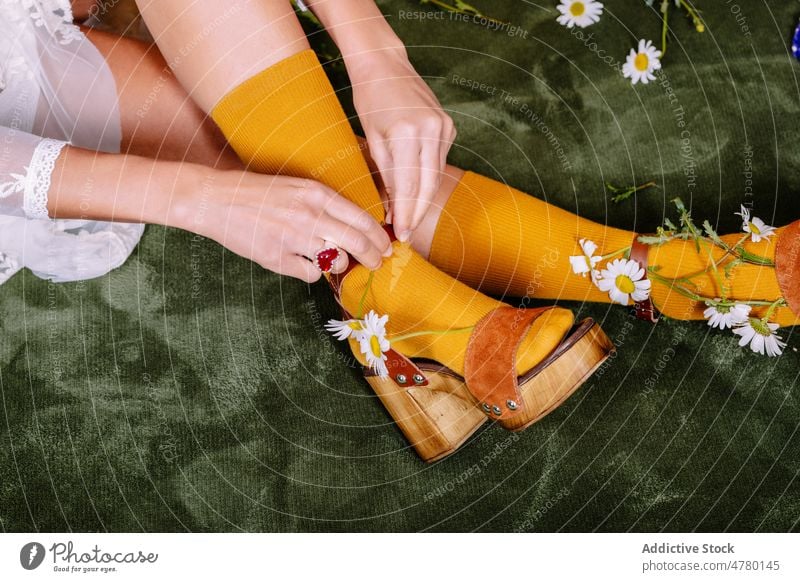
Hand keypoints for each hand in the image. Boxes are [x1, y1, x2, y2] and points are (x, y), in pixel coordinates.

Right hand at [176, 171, 391, 282]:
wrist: (217, 199)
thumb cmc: (259, 194)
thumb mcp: (298, 188)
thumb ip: (326, 205)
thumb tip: (356, 228)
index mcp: (317, 194)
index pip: (362, 219)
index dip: (380, 237)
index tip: (386, 246)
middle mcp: (309, 215)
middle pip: (358, 243)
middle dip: (374, 257)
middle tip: (377, 263)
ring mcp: (293, 238)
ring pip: (337, 261)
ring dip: (342, 265)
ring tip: (337, 262)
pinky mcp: (277, 258)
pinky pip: (311, 274)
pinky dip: (314, 273)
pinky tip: (304, 264)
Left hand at [351, 49, 455, 240]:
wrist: (386, 65)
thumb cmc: (370, 99)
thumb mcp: (371, 138)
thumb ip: (384, 174)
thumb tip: (390, 208)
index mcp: (406, 133)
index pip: (408, 185)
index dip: (404, 213)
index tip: (400, 233)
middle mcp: (430, 130)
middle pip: (427, 185)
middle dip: (416, 212)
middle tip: (406, 234)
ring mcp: (444, 127)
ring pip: (436, 175)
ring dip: (423, 199)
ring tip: (409, 219)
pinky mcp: (448, 126)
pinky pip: (438, 161)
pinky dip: (428, 178)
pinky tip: (417, 192)